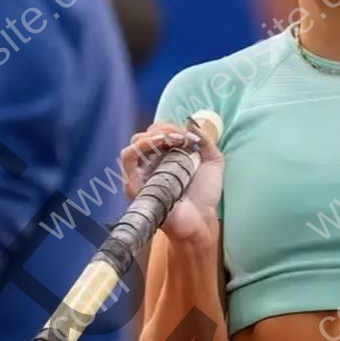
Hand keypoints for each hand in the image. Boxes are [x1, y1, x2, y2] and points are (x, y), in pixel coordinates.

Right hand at [119, 116, 223, 242]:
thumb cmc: (205, 195)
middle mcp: (150, 163)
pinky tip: (159, 144)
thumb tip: (191, 121)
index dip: (173, 128)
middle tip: (183, 139)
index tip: (191, 137)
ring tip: (173, 140)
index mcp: (164, 156)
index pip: (158, 132)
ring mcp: (140, 174)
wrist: (201, 219)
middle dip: (166, 130)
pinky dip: (140, 145)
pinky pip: (127, 158)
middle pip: (147, 133)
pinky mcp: (133, 184)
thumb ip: (205, 139)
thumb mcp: (213, 161)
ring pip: (136, 141)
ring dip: (155, 135)